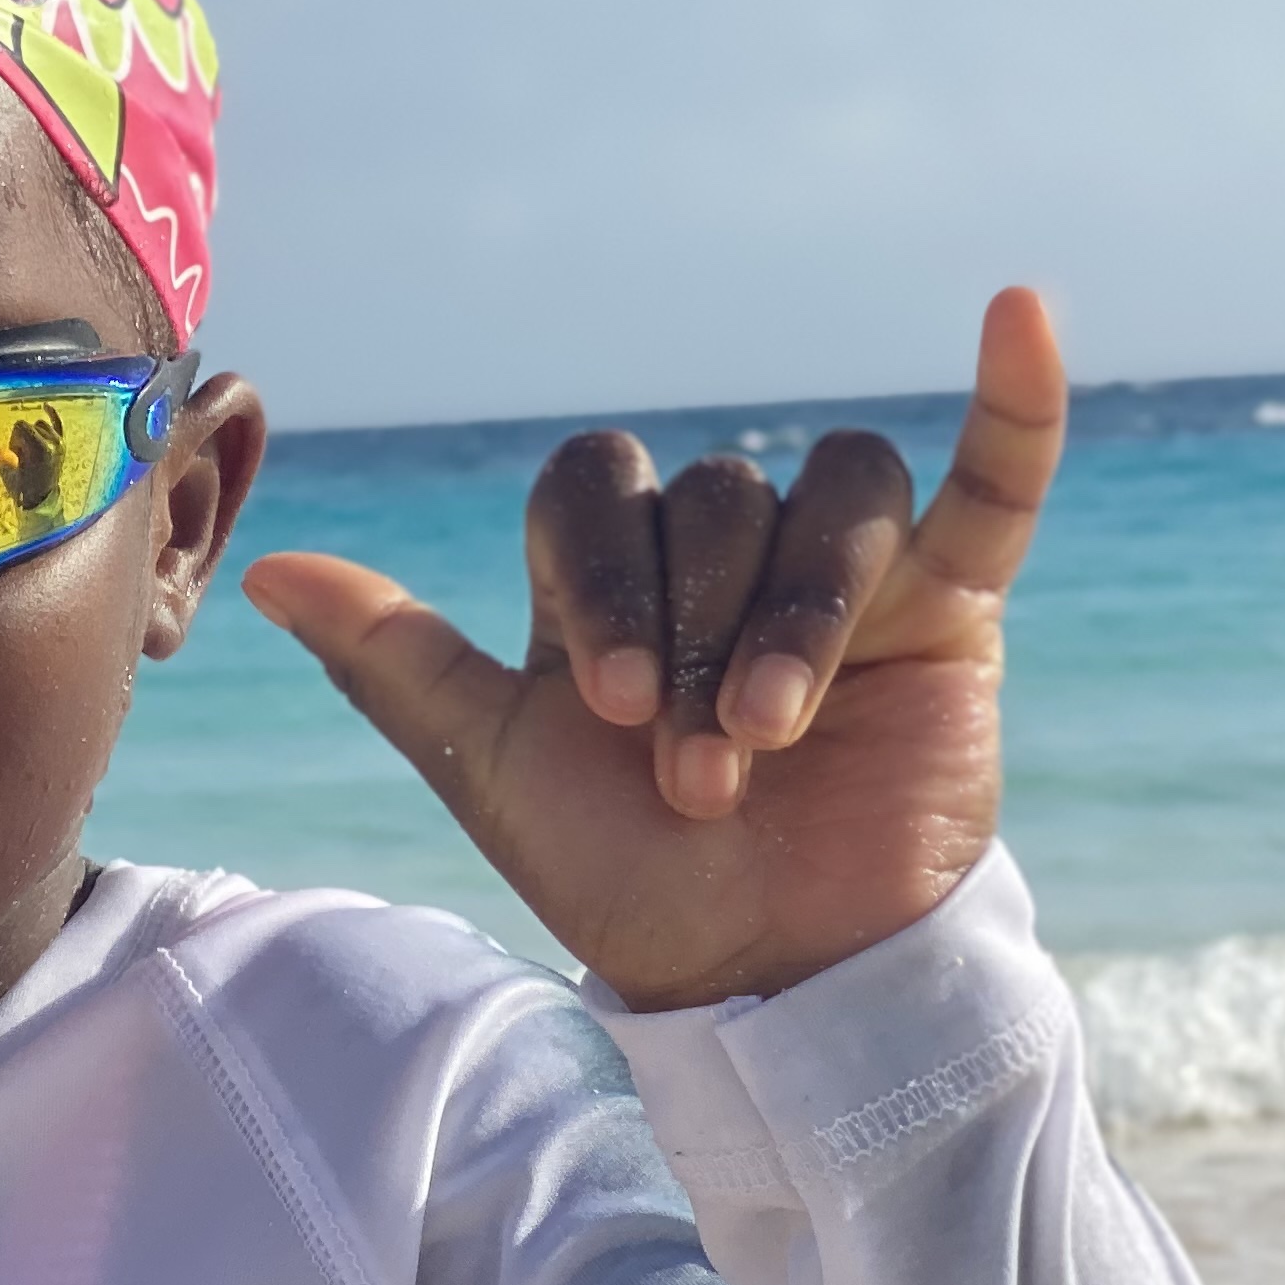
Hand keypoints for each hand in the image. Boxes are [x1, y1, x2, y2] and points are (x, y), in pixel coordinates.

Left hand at [239, 289, 1067, 1012]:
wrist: (762, 970)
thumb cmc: (620, 873)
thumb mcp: (488, 764)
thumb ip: (392, 659)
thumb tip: (263, 571)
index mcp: (608, 574)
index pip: (592, 491)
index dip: (601, 581)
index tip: (608, 708)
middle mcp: (722, 550)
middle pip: (718, 498)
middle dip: (700, 635)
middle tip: (695, 769)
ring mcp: (840, 565)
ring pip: (831, 494)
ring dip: (799, 611)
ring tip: (772, 732)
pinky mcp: (951, 601)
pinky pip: (993, 479)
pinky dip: (1015, 401)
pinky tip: (1021, 314)